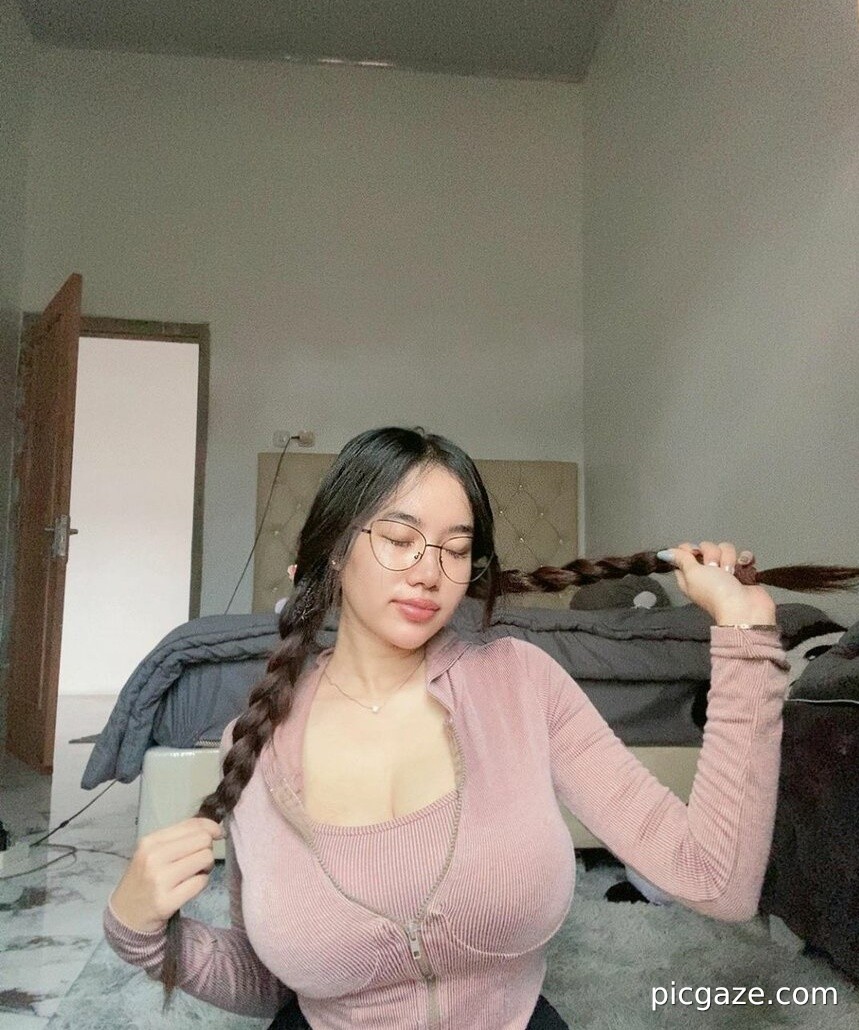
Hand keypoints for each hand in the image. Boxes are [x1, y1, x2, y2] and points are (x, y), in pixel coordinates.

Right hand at [109, 817, 223, 932]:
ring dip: (205, 867)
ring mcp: (160, 880)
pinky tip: (188, 888)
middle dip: (206, 850)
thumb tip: (213, 828)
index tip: (218, 835)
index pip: (192, 824)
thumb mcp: (153, 852)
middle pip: (203, 840)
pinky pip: (201, 882)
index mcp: (150, 841)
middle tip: (197, 862)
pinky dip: (200, 883)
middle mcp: (154, 857)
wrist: (124, 915)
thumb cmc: (144, 879)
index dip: (211, 827)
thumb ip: (180, 837)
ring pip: (205, 859)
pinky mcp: (167, 901)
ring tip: (192, 874)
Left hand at [658, 541, 776, 623]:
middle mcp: (706, 573)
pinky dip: (744, 559)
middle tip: (714, 568)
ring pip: (725, 549)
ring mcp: (725, 572)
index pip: (684, 553)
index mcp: (689, 575)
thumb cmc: (715, 592)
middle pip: (706, 548)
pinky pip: (742, 555)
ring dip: (728, 559)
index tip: (694, 553)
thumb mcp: (692, 574)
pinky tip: (743, 567)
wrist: (744, 608)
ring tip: (730, 574)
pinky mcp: (742, 571)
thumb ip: (680, 559)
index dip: (688, 549)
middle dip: (712, 554)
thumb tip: (664, 553)